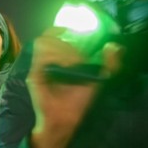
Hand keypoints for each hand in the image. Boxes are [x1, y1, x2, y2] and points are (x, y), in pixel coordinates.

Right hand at [26, 28, 122, 147]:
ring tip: (74, 62)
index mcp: (56, 60)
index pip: (51, 36)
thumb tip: (113, 45)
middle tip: (78, 58)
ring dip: (62, 49)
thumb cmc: (78, 101)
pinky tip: (68, 66)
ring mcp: (38, 68)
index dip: (59, 29)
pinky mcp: (34, 76)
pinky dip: (57, 56)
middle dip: (66, 42)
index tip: (72, 29)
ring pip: (44, 44)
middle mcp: (45, 62)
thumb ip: (109, 63)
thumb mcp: (98, 79)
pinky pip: (42, 57)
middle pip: (48, 37)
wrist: (66, 119)